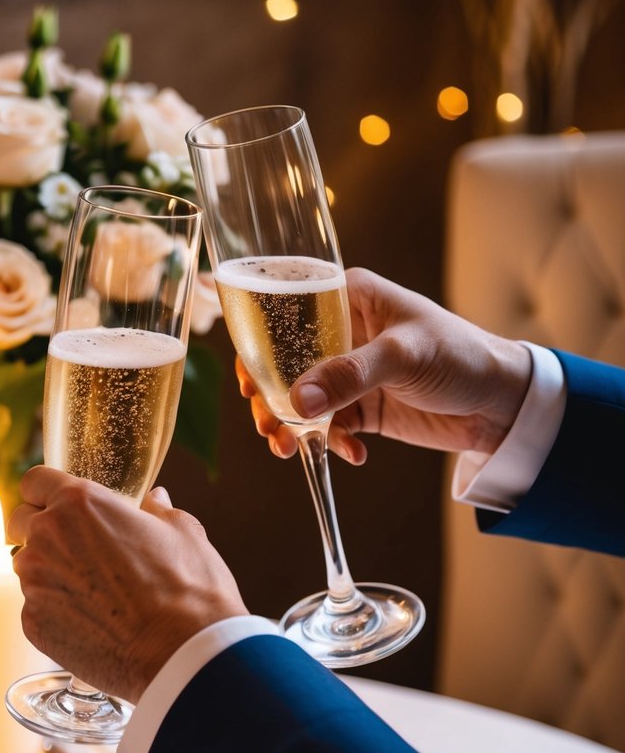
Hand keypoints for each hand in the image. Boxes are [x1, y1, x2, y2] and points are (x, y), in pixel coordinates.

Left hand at [8, 468, 248, 703]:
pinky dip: (57, 611)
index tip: (58, 503)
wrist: (182, 653)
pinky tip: (95, 622)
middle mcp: (46, 538)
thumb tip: (155, 500)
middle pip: (21, 522)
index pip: (35, 481)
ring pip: (28, 567)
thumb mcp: (182, 532)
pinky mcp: (33, 624)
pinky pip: (36, 607)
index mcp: (80, 504)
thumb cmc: (188, 587)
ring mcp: (35, 584)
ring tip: (95, 592)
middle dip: (42, 530)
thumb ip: (158, 510)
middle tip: (79, 547)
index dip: (45, 491)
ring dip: (50, 572)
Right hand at [239, 267, 531, 463]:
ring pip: (299, 398)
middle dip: (269, 396)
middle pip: (282, 361)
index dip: (257, 341)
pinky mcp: (361, 407)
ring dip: (291, 426)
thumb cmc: (461, 355)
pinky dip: (329, 444)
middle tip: (268, 426)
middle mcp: (340, 332)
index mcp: (347, 298)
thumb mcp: (404, 357)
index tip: (249, 378)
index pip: (285, 309)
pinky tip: (352, 455)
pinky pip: (327, 426)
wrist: (503, 404)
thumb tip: (296, 401)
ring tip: (291, 450)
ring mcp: (348, 372)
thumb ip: (349, 375)